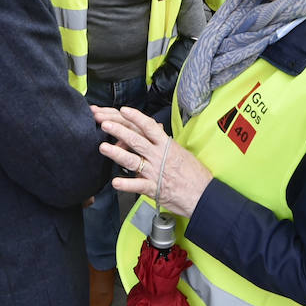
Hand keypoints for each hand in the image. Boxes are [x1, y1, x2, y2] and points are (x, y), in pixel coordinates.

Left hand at [93, 105, 212, 217]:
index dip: (135, 117)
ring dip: (116, 153)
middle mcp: (159, 156)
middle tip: (104, 123)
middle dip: (118, 130)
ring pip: (132, 160)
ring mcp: (155, 172)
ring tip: (103, 147)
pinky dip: (126, 184)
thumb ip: (163, 144)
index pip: (149, 127)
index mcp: (166, 145)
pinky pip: (137, 186)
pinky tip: (115, 182)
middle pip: (136, 140)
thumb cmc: (193, 174)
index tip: (123, 110)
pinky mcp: (154, 188)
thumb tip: (153, 134)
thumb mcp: (179, 152)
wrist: (203, 194)